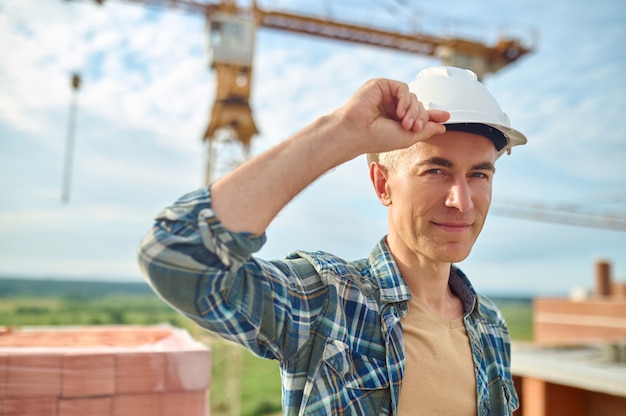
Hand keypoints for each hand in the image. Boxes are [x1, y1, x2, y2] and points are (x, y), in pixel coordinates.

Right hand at [334, 78, 449, 155]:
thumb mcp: (407, 137)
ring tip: (405, 123)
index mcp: (395, 119)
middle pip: (417, 104)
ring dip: (413, 111)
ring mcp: (385, 95)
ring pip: (412, 96)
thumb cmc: (375, 138)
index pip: (417, 113)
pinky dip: (405, 100)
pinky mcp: (380, 85)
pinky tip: (399, 111)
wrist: (356, 132)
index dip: (432, 115)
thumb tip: (441, 127)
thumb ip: (425, 130)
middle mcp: (391, 106)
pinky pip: (402, 88)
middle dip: (420, 116)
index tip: (446, 117)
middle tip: (413, 127)